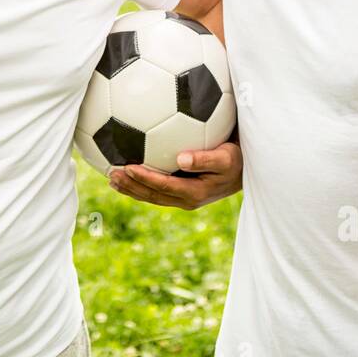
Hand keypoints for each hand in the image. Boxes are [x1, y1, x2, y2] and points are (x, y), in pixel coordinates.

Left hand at [108, 140, 242, 209]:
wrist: (246, 170)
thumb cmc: (236, 158)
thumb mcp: (226, 157)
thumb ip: (205, 159)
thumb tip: (180, 158)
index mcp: (194, 193)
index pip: (163, 187)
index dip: (145, 178)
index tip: (128, 167)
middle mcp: (185, 199)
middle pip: (152, 195)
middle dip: (131, 186)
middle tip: (112, 175)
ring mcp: (183, 198)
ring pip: (151, 196)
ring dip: (131, 188)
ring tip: (112, 179)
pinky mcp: (181, 192)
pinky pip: (157, 191)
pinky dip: (140, 184)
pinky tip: (128, 174)